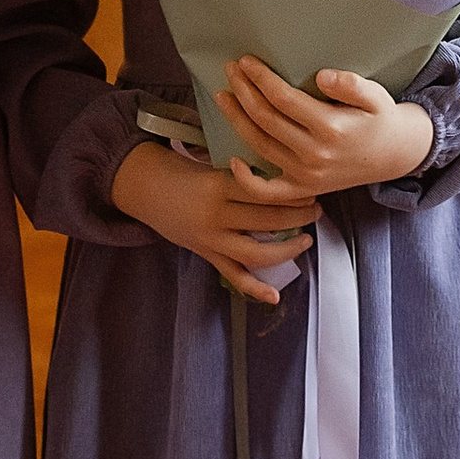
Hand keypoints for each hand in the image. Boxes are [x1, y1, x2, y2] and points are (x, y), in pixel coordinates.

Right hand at [109, 135, 319, 306]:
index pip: (266, 192)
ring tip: (306, 239)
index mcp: (218, 185)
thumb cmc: (181, 169)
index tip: (311, 187)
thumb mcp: (210, 162)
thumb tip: (283, 175)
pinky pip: (234, 276)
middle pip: (268, 221)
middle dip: (299, 216)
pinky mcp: (206, 254)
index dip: (293, 193)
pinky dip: (255, 288)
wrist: (143, 187)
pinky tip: (275, 296)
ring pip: (257, 252)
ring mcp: (210, 239)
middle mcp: (216, 215)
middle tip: (316, 209)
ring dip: (288, 249)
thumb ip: (242, 173)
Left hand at [214, 58, 434, 195]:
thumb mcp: (376, 96)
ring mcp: (306, 174)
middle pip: (266, 119)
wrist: (394, 157)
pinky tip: (232, 160)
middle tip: (230, 70)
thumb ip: (351, 84)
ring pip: (261, 145)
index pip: (284, 99)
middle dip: (244, 92)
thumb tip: (322, 76)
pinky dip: (247, 180)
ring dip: (237, 120)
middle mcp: (314, 153)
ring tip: (224, 96)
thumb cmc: (380, 119)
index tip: (247, 61)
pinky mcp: (304, 188)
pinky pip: (269, 191)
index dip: (261, 79)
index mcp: (331, 127)